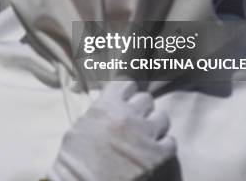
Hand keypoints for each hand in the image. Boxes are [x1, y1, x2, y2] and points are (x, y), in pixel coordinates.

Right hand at [49, 82, 175, 180]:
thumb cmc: (75, 161)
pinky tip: (154, 151)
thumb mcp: (79, 128)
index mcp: (107, 106)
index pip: (127, 83)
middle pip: (146, 99)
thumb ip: (98, 113)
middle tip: (135, 120)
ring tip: (146, 136)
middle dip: (141, 109)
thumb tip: (108, 109)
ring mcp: (145, 135)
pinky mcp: (158, 156)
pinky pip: (170, 141)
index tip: (127, 97)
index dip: (127, 91)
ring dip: (154, 125)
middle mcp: (128, 116)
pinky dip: (163, 146)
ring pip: (162, 117)